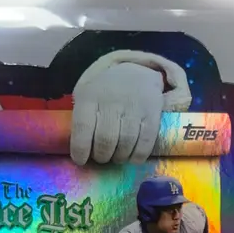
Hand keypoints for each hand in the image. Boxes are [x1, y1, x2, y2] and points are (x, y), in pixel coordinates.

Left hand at [70, 51, 191, 165]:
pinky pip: (146, 141)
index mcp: (91, 97)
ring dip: (120, 157)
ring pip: (126, 142)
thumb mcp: (86, 94)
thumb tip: (81, 148)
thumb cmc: (106, 90)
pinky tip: (133, 158)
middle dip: (102, 156)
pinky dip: (138, 155)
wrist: (137, 72)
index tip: (81, 160)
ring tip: (117, 157)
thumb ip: (82, 117)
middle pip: (106, 139)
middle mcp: (112, 101)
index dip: (81, 149)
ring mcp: (134, 107)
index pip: (83, 127)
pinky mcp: (152, 113)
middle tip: (102, 158)